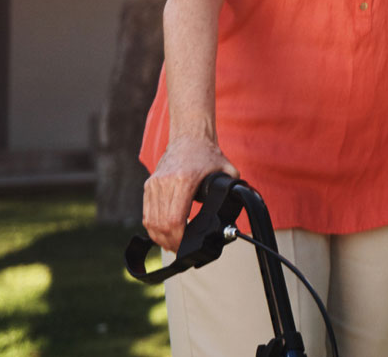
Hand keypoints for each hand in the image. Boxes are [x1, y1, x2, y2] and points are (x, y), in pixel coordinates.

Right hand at [141, 137, 235, 252]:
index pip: (174, 219)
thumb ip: (234, 190)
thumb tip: (240, 205)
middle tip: (181, 250)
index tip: (186, 246)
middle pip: (161, 224)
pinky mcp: (149, 185)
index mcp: (183, 180)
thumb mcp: (227, 171)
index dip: (178, 238)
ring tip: (172, 245)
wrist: (189, 137)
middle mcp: (164, 182)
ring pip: (151, 221)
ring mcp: (154, 184)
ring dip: (160, 237)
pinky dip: (154, 227)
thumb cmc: (208, 154)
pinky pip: (147, 213)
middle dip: (170, 242)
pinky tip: (163, 234)